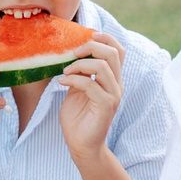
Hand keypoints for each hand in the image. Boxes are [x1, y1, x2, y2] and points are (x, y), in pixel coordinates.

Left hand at [56, 40, 125, 156]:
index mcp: (112, 79)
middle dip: (91, 46)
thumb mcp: (77, 89)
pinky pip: (92, 85)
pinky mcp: (106, 107)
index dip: (105, 38)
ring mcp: (113, 96)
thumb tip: (72, 52)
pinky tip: (62, 84)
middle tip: (72, 53)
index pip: (118, 50)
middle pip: (113, 53)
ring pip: (104, 67)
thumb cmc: (78, 117)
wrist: (80, 145)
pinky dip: (75, 81)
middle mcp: (116, 85)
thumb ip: (79, 72)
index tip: (87, 34)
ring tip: (65, 72)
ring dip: (80, 64)